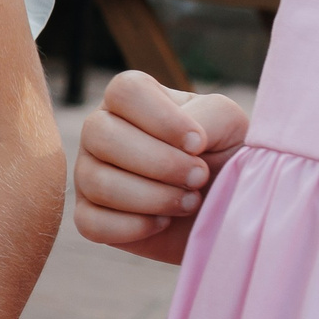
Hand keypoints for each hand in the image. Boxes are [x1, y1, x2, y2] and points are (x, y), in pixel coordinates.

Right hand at [72, 69, 252, 263]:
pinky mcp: (89, 217)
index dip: (161, 119)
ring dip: (154, 197)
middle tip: (199, 177)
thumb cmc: (226, 159)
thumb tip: (184, 141)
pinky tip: (163, 223)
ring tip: (190, 202)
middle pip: (100, 133)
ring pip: (97, 182)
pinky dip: (133, 227)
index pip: (124, 91)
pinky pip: (91, 223)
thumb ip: (209, 116)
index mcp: (132, 101)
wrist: (226, 211)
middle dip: (160, 163)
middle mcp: (101, 131)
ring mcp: (88, 174)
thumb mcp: (230, 126)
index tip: (199, 144)